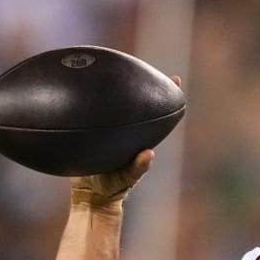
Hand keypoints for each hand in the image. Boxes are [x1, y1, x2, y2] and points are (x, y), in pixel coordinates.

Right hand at [69, 75, 179, 208]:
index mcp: (138, 138)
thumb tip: (149, 154)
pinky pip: (93, 111)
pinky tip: (84, 84)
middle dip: (145, 83)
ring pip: (115, 104)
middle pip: (137, 103)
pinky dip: (92, 100)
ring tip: (119, 64)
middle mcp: (127, 130)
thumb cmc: (112, 187)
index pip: (156, 113)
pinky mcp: (92, 131)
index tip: (175, 79)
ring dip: (118, 87)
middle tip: (152, 67)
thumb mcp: (125, 178)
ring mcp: (110, 129)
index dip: (166, 95)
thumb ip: (137, 168)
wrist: (88, 194)